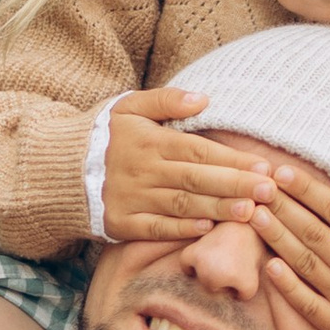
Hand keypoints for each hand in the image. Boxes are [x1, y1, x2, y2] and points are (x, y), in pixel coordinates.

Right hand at [101, 85, 263, 240]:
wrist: (59, 168)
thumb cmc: (105, 135)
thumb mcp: (128, 106)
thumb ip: (166, 100)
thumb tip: (204, 99)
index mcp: (149, 141)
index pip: (198, 150)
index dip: (231, 159)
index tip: (263, 166)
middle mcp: (143, 171)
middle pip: (196, 179)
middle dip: (235, 185)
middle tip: (269, 191)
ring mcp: (132, 199)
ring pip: (182, 205)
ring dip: (217, 209)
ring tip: (250, 212)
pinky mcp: (122, 223)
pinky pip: (155, 229)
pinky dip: (181, 230)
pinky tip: (208, 228)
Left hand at [251, 160, 329, 329]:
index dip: (307, 190)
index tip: (283, 172)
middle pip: (313, 233)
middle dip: (283, 207)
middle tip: (258, 187)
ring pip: (305, 264)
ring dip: (277, 238)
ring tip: (255, 215)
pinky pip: (307, 304)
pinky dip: (286, 286)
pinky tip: (268, 266)